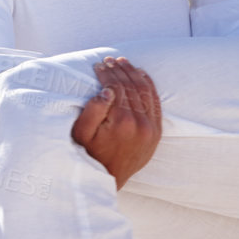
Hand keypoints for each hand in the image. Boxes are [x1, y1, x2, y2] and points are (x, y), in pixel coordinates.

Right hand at [71, 57, 161, 189]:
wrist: (108, 178)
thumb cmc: (90, 154)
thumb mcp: (82, 133)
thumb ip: (93, 110)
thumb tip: (107, 89)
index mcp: (121, 121)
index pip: (116, 87)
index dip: (107, 73)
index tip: (98, 64)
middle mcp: (140, 123)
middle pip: (131, 86)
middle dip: (119, 70)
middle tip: (109, 60)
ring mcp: (151, 128)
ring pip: (144, 91)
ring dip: (133, 73)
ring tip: (123, 62)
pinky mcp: (156, 132)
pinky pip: (155, 102)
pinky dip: (149, 86)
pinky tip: (141, 74)